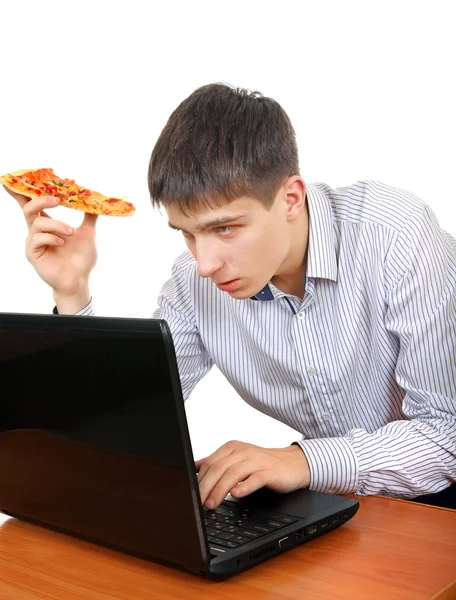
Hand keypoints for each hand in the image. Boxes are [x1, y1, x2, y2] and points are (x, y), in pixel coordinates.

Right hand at [4, 187, 97, 311]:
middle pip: (28, 208)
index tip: (12, 179)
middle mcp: (37, 231)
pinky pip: (38, 239)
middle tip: (57, 199)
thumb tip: (97, 199)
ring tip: (72, 233)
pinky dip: (52, 238)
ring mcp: (33, 242)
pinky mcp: (33, 253)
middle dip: (41, 200)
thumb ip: (90, 216)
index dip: (20, 191)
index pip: (30, 204)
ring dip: (57, 224)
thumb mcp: (88, 233)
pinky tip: (62, 244)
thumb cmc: (80, 259)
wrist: (79, 280)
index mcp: (47, 224)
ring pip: (37, 223)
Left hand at [195, 441, 309, 509]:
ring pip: (233, 473)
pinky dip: (244, 486)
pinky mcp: (269, 471)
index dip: (199, 480)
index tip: (191, 495)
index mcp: (231, 448)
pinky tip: (237, 495)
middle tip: (199, 503)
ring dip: (220, 490)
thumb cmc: (263, 464)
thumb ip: (217, 463)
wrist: (293, 464)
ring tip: (212, 504)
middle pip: (219, 468)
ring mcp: (256, 461)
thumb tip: (194, 467)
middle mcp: (242, 452)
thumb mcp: (237, 461)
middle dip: (206, 487)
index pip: (210, 463)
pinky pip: (255, 478)